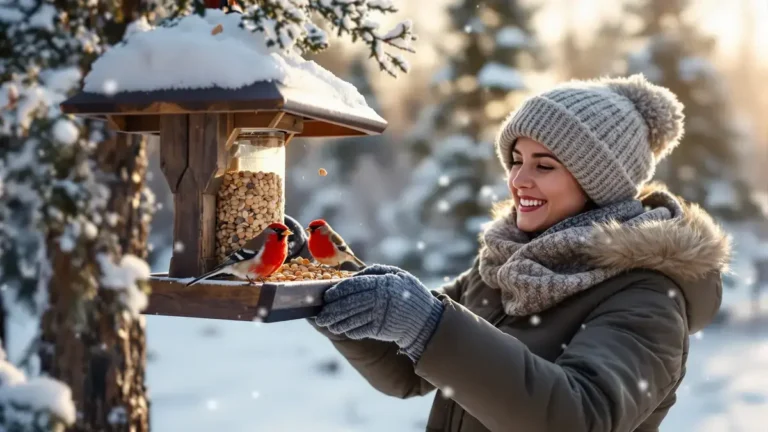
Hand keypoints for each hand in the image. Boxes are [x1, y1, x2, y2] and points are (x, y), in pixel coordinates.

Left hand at [315, 264, 443, 361]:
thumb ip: (376, 272)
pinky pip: (361, 330)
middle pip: (350, 303)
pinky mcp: (382, 329)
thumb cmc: (409, 294)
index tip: (327, 296)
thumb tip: (353, 275)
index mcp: (384, 281)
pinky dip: (351, 330)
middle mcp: (381, 297)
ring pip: (353, 318)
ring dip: (338, 322)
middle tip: (321, 315)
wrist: (426, 320)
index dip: (338, 291)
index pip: (354, 285)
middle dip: (333, 309)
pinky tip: (343, 330)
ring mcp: (382, 314)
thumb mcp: (397, 275)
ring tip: (328, 324)